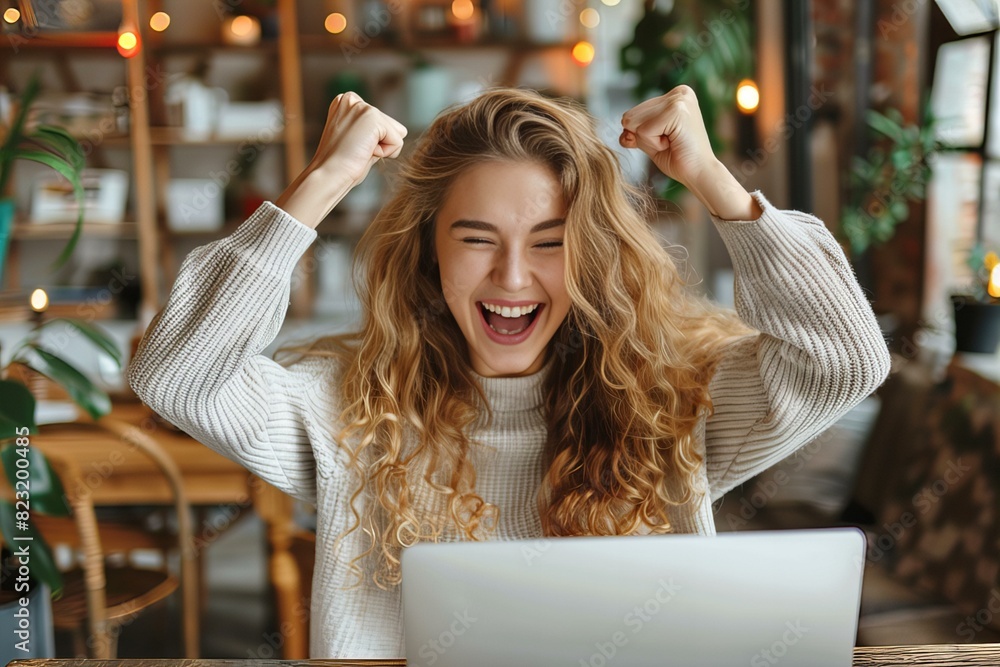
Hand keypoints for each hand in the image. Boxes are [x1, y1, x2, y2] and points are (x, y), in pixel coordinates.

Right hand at [277, 92, 407, 227]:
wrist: (328, 176)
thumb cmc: (341, 166)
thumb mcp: (358, 141)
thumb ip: (374, 131)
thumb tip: (401, 131)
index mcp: (346, 103)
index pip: (382, 122)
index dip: (374, 142)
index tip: (352, 148)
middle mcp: (352, 99)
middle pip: (392, 126)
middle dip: (380, 144)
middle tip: (355, 151)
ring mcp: (362, 106)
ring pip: (397, 133)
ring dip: (383, 149)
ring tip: (358, 151)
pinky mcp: (372, 116)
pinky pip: (398, 141)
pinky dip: (385, 153)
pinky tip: (363, 152)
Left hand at [620, 86, 759, 220]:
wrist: (700, 174)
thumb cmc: (679, 160)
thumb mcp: (651, 141)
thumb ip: (634, 132)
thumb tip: (623, 133)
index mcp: (674, 96)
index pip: (633, 114)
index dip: (644, 135)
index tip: (669, 140)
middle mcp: (678, 92)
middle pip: (630, 116)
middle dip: (645, 137)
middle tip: (671, 143)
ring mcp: (678, 99)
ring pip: (634, 123)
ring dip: (649, 141)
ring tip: (672, 142)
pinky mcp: (676, 110)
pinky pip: (643, 131)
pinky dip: (653, 144)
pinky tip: (674, 143)